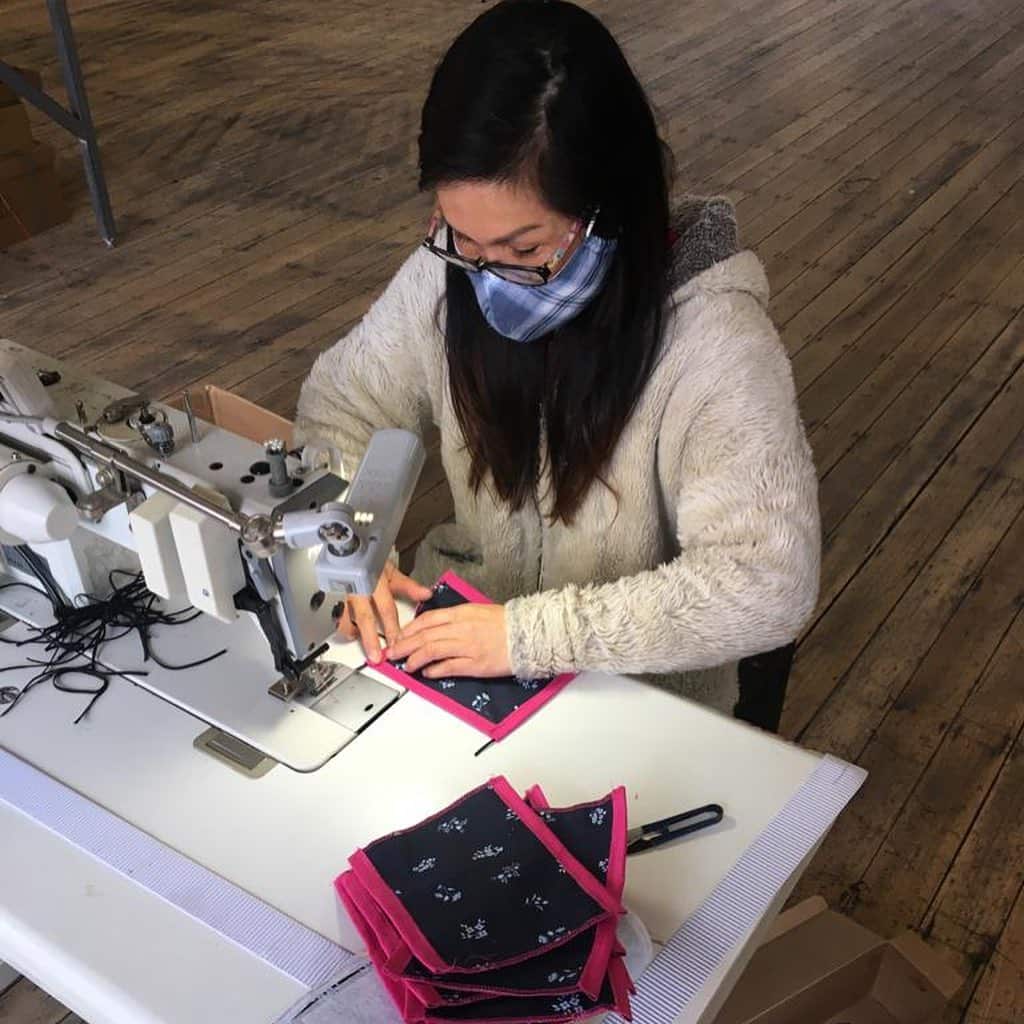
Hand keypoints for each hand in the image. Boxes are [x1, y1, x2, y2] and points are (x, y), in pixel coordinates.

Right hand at [335, 563, 431, 662]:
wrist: (347, 549)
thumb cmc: (368, 560)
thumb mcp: (390, 571)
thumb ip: (407, 586)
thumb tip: (426, 594)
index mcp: (374, 581)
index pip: (386, 608)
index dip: (392, 627)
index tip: (397, 642)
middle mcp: (357, 588)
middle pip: (364, 618)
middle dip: (370, 639)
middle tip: (376, 656)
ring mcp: (342, 592)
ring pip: (344, 617)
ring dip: (352, 633)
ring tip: (359, 642)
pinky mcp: (331, 596)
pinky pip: (334, 614)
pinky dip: (341, 625)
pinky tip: (349, 631)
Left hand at [386, 603, 510, 678]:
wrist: (528, 635)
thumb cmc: (506, 623)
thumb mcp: (477, 611)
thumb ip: (456, 618)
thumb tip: (436, 627)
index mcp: (462, 613)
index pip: (428, 619)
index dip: (409, 629)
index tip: (399, 636)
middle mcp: (461, 628)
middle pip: (424, 636)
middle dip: (404, 645)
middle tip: (392, 653)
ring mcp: (467, 647)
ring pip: (432, 651)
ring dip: (415, 659)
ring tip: (407, 666)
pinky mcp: (475, 665)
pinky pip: (448, 667)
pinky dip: (434, 670)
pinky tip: (426, 673)